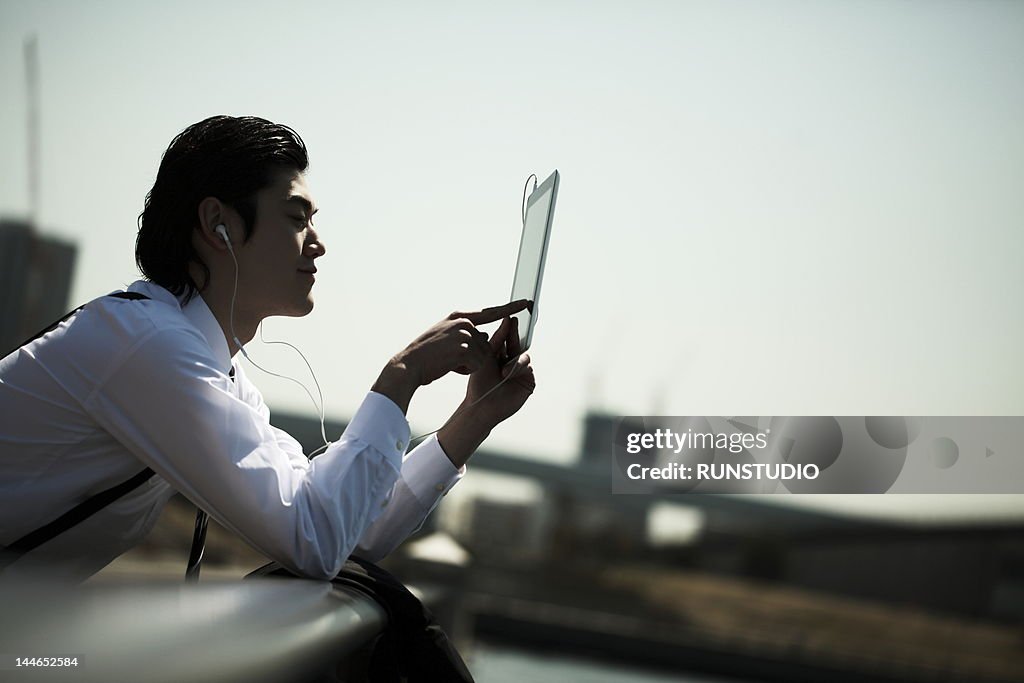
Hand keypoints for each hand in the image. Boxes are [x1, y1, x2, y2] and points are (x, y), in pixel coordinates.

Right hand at [373, 300, 530, 412]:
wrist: (409, 365)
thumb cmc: (425, 356)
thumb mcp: (444, 336)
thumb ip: (464, 333)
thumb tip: (485, 337)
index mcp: (459, 316)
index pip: (490, 312)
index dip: (509, 308)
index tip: (526, 303)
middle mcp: (464, 322)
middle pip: (485, 343)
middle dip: (473, 356)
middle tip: (450, 358)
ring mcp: (464, 334)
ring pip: (482, 356)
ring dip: (467, 364)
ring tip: (447, 362)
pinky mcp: (464, 349)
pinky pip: (476, 365)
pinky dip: (464, 370)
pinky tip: (449, 366)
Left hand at [464, 314, 536, 427]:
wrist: (481, 404)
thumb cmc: (479, 381)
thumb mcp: (486, 355)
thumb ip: (497, 338)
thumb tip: (506, 319)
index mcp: (499, 353)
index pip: (507, 337)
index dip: (509, 327)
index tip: (510, 316)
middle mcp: (511, 360)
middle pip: (517, 343)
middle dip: (515, 334)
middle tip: (515, 322)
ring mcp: (521, 371)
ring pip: (523, 355)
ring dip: (514, 360)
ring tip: (503, 370)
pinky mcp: (529, 381)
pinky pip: (528, 368)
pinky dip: (518, 369)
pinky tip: (507, 374)